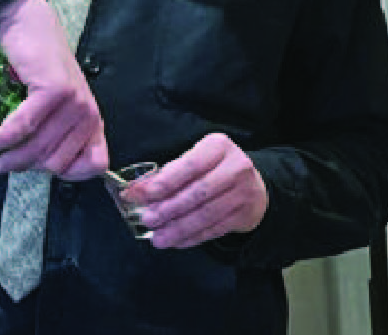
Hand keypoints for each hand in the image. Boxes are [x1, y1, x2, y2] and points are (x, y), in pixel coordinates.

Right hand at [0, 0, 107, 180]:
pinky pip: (25, 127)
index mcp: (92, 123)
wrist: (28, 25)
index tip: (33, 171)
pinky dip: (3, 139)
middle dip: (20, 169)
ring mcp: (75, 103)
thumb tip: (25, 168)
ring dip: (4, 160)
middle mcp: (89, 115)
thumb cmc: (35, 69)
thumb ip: (48, 134)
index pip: (93, 165)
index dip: (64, 174)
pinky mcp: (54, 90)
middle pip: (54, 164)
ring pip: (37, 150)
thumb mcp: (50, 107)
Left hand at [129, 133, 268, 248]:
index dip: (165, 182)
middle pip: (198, 192)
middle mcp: (237, 167)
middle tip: (147, 220)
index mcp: (219, 147)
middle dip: (169, 209)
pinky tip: (176, 241)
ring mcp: (245, 191)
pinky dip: (192, 237)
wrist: (252, 185)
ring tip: (158, 238)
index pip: (190, 165)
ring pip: (207, 214)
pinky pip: (215, 229)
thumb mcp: (192, 163)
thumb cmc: (213, 171)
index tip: (142, 196)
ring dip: (179, 228)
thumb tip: (135, 192)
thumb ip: (165, 176)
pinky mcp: (246, 214)